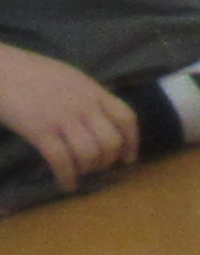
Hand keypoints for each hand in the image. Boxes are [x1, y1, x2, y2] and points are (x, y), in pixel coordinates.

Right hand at [0, 51, 134, 192]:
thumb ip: (89, 97)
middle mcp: (84, 106)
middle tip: (99, 167)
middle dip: (108, 160)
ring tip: (81, 173)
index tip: (129, 158)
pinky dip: (67, 176)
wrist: (4, 70)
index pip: (126, 118)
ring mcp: (63, 118)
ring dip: (88, 169)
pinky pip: (61, 160)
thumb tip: (103, 119)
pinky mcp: (40, 131)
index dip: (132, 142)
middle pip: (111, 141)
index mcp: (94, 91)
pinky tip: (66, 184)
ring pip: (89, 153)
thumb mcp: (73, 79)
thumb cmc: (35, 73)